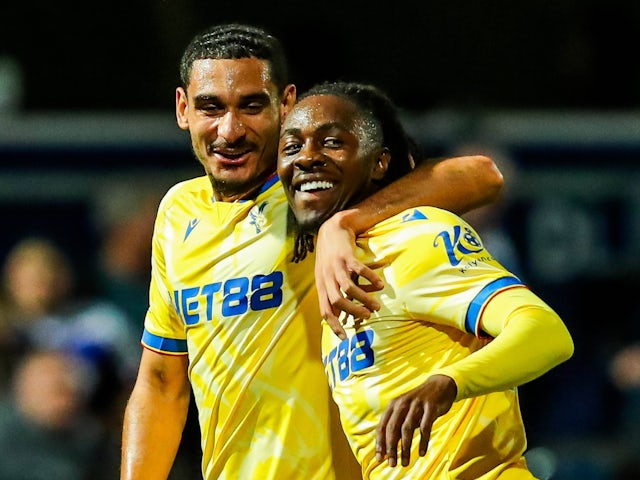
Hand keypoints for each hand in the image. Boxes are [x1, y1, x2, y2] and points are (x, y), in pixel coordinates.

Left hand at [315, 213, 383, 339]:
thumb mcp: (327, 276)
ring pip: (349, 288)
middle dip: (353, 311)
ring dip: (364, 298)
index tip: (345, 338)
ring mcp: (335, 266)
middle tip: (368, 316)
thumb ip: (333, 293)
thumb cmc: (331, 256)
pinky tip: (380, 284)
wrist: (331, 229)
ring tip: (377, 305)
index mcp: (321, 285)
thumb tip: (342, 316)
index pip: (325, 310)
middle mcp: (326, 277)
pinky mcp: (346, 255)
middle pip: (337, 301)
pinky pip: (358, 270)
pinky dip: (370, 279)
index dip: (333, 325)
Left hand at [375, 374, 456, 466]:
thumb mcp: (404, 409)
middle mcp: (402, 404)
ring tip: (405, 462)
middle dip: (391, 448)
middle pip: (393, 428)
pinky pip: (425, 428)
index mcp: (393, 405)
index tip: (380, 458)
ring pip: (407, 429)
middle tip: (392, 463)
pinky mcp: (430, 407)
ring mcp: (416, 405)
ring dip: (405, 448)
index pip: (382, 426)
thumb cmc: (419, 403)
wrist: (439, 386)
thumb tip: (387, 447)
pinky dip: (422, 442)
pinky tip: (421, 453)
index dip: (380, 443)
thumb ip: (396, 425)